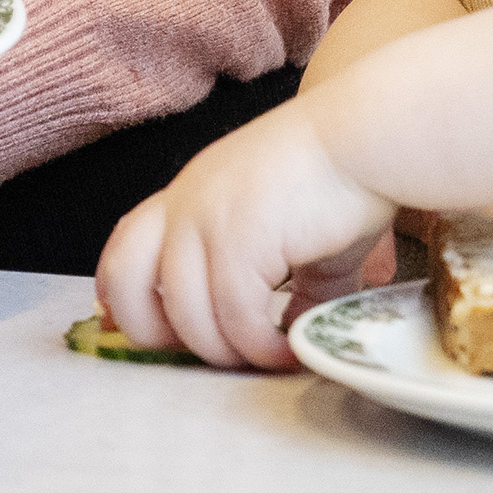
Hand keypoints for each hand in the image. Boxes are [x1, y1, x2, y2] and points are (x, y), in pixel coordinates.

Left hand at [94, 101, 393, 370]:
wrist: (368, 136)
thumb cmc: (340, 176)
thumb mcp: (292, 234)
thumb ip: (280, 282)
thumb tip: (293, 335)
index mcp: (189, 194)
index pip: (124, 248)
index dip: (125, 299)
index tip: (160, 336)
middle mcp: (184, 203)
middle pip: (125, 283)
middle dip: (155, 334)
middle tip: (213, 352)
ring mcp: (204, 219)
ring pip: (186, 316)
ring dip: (229, 352)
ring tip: (273, 356)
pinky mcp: (237, 239)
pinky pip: (235, 316)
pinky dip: (261, 346)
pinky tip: (291, 348)